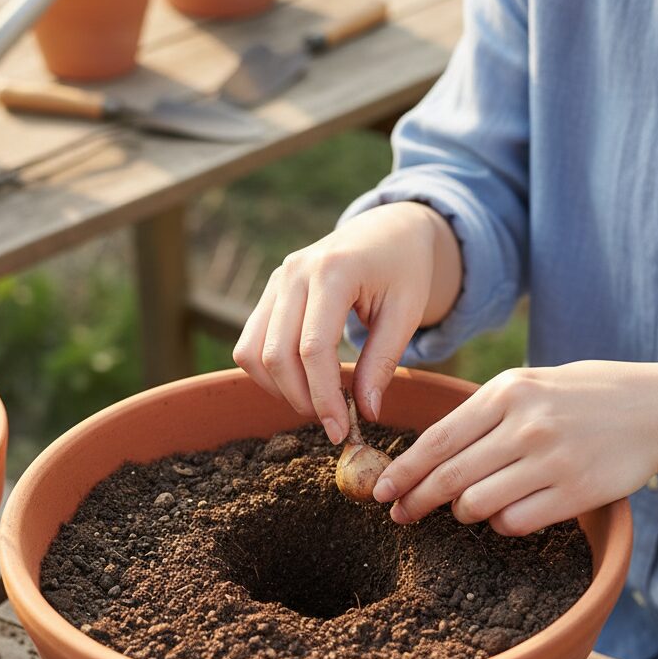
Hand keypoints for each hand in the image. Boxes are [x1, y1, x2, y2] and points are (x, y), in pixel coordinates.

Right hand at [232, 202, 461, 442]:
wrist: (390, 228)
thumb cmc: (405, 268)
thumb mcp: (408, 312)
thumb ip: (383, 361)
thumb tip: (366, 413)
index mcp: (334, 272)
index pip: (313, 348)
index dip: (323, 397)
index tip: (341, 430)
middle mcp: (295, 271)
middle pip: (275, 354)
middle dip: (300, 399)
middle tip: (332, 421)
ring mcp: (277, 279)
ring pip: (251, 352)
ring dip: (278, 388)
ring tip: (317, 402)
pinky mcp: (271, 289)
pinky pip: (249, 341)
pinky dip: (269, 371)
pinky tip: (303, 381)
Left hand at [372, 360, 657, 534]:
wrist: (652, 408)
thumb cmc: (577, 396)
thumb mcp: (527, 385)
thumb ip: (480, 414)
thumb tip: (426, 455)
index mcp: (506, 392)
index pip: (438, 440)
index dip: (404, 471)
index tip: (380, 491)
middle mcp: (526, 424)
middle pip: (450, 476)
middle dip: (416, 500)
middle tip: (400, 514)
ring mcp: (552, 460)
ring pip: (478, 504)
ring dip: (464, 511)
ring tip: (469, 504)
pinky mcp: (576, 493)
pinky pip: (515, 522)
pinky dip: (502, 523)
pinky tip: (509, 511)